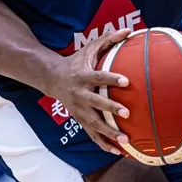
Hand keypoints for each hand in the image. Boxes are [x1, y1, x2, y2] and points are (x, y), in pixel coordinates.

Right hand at [45, 28, 132, 154]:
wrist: (52, 78)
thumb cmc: (76, 62)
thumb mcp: (89, 49)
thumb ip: (108, 40)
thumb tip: (129, 30)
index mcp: (83, 76)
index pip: (99, 78)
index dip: (112, 79)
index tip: (126, 82)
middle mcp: (80, 94)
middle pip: (96, 103)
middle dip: (111, 109)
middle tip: (127, 113)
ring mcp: (78, 109)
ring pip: (94, 124)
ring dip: (109, 133)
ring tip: (126, 140)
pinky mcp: (79, 119)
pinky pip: (92, 134)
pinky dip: (103, 144)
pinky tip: (118, 151)